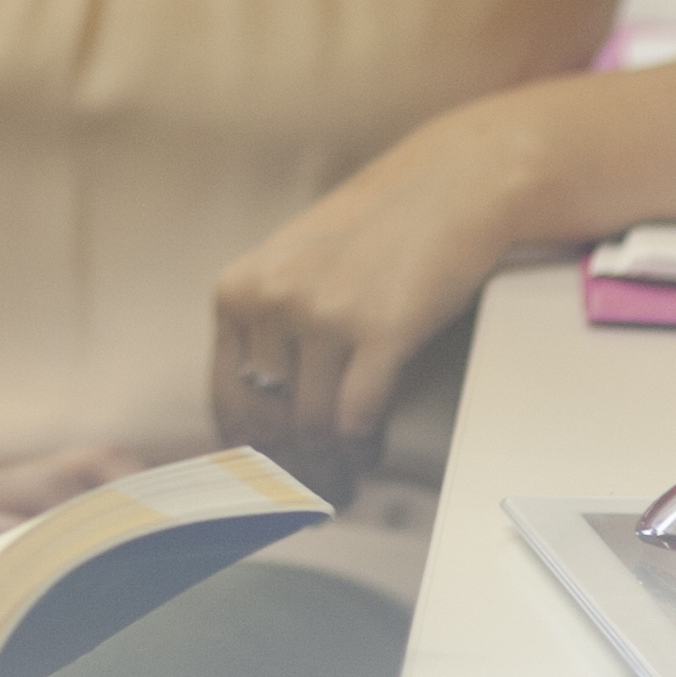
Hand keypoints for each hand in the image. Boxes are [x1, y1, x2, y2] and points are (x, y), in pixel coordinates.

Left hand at [209, 103, 544, 477]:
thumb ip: (267, 330)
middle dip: (293, 466)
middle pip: (268, 421)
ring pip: (313, 426)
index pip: (226, 399)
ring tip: (348, 468)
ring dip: (333, 461)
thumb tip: (258, 420)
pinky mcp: (379, 329)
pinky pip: (357, 417)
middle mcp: (269, 300)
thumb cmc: (373, 234)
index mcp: (238, 290)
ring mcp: (322, 314)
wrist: (449, 189)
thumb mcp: (292, 269)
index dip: (248, 452)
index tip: (268, 479)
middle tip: (317, 487)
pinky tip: (371, 445)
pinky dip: (363, 445)